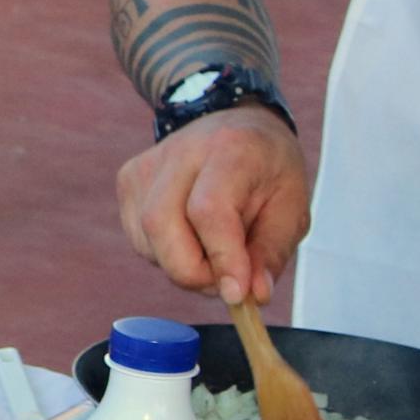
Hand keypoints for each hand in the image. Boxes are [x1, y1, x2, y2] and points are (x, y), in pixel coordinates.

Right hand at [115, 103, 311, 306]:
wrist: (236, 125)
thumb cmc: (267, 169)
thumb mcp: (292, 209)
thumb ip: (271, 253)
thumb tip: (252, 294)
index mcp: (231, 149)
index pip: (209, 209)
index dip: (220, 257)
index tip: (237, 293)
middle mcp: (180, 151)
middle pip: (162, 226)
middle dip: (194, 273)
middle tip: (228, 281)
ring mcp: (146, 165)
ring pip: (148, 242)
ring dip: (183, 266)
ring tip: (216, 250)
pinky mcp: (128, 180)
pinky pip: (140, 240)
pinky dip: (167, 254)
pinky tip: (192, 237)